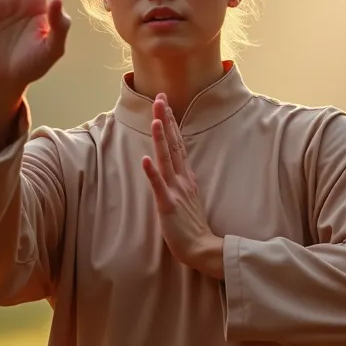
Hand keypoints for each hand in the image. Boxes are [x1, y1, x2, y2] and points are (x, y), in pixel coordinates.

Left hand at [141, 95, 224, 278]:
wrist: (201, 248)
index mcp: (186, 177)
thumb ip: (182, 179)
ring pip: (166, 159)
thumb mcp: (189, 196)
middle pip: (172, 144)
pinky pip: (158, 186)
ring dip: (161, 139)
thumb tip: (175, 163)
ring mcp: (175, 191)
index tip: (165, 103)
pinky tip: (145, 159)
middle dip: (165, 120)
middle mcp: (181, 179)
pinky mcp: (167, 205)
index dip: (171, 123)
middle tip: (160, 97)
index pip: (177, 143)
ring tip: (155, 119)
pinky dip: (151, 172)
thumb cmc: (191, 225)